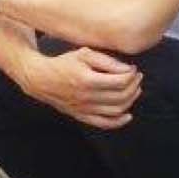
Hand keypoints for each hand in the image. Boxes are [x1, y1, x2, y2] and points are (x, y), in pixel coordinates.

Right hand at [20, 48, 140, 129]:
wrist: (42, 79)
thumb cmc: (64, 63)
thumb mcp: (85, 54)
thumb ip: (107, 61)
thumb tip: (128, 70)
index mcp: (88, 79)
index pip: (120, 81)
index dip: (132, 75)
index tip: (133, 69)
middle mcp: (87, 97)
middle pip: (121, 96)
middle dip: (134, 86)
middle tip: (137, 78)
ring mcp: (85, 109)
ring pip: (116, 110)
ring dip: (130, 100)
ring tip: (134, 90)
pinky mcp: (82, 116)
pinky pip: (104, 124)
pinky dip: (119, 122)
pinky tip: (127, 115)